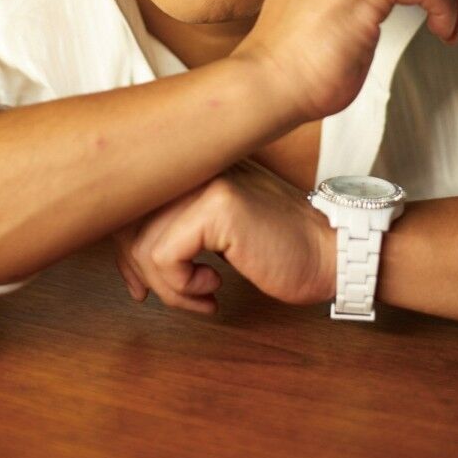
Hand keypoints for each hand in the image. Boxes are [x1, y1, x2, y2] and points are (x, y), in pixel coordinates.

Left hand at [113, 161, 335, 313]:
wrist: (332, 253)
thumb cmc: (280, 249)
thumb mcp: (218, 234)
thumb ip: (176, 234)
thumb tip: (129, 267)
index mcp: (195, 166)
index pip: (132, 200)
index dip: (126, 249)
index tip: (140, 284)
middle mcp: (197, 164)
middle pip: (129, 221)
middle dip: (140, 269)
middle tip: (170, 293)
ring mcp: (207, 181)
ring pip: (144, 244)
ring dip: (168, 286)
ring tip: (201, 292)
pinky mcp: (218, 206)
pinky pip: (165, 258)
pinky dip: (182, 286)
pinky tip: (214, 285)